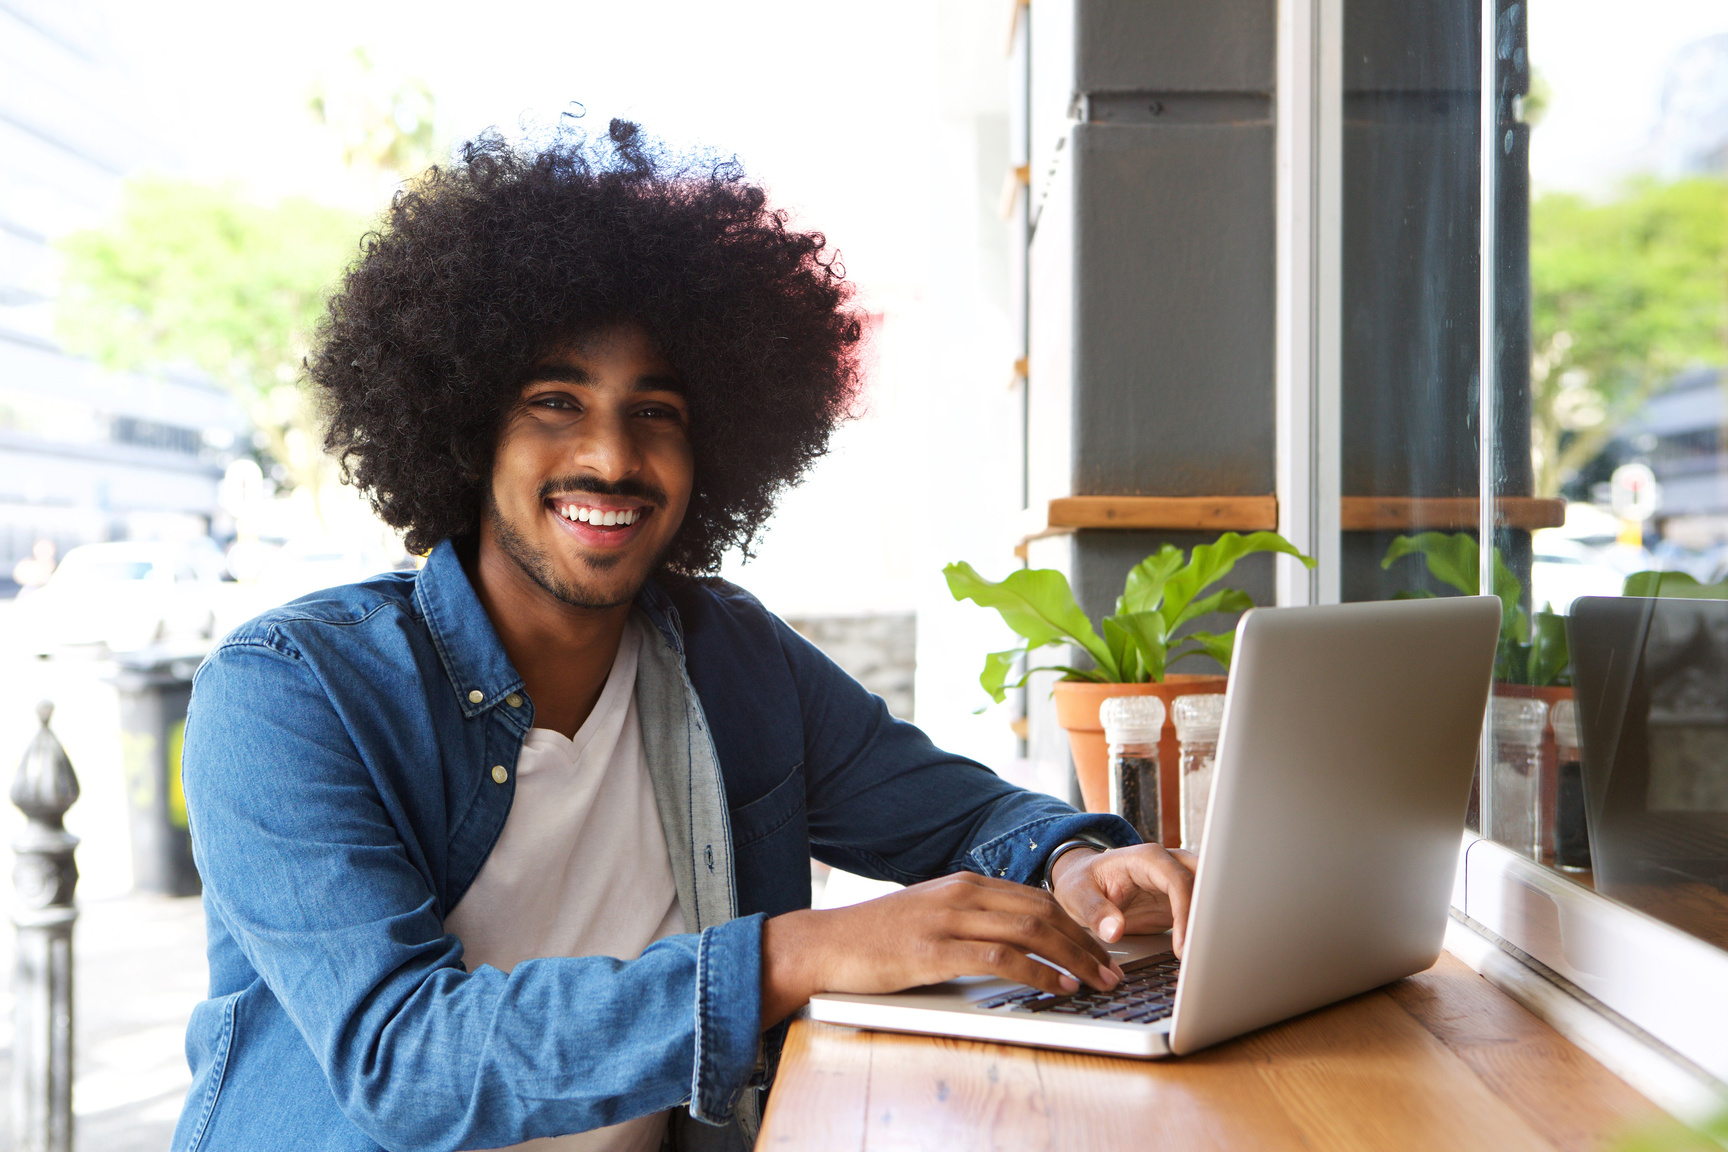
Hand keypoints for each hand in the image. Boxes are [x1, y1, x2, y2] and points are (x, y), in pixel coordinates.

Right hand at [759, 872, 1124, 1027]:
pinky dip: (1038, 972)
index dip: (1076, 923)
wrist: (825, 945)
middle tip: (1113, 969)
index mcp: (964, 883)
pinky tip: (1058, 986)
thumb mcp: (930, 917)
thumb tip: (1013, 941)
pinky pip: (1001, 958)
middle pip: (1043, 911)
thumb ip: (969, 921)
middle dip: (1086, 942)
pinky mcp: (935, 950)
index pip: (1035, 897)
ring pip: (1030, 930)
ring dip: (1073, 958)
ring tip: (1098, 982)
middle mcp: (962, 893)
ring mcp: (948, 919)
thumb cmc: (875, 938)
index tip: (1100, 948)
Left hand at [1048, 843, 1197, 956]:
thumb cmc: (1081, 882)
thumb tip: (1114, 931)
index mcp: (1147, 858)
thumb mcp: (1078, 894)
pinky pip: (1201, 913)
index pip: (1178, 881)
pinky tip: (1201, 956)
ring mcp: (1178, 881)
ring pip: (1210, 897)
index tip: (1183, 946)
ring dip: (1212, 924)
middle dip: (1211, 915)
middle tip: (1207, 953)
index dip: (1186, 914)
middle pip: (1205, 884)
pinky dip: (1204, 932)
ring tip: (1207, 958)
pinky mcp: (1180, 901)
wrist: (1084, 882)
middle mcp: (1170, 865)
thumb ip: (1095, 911)